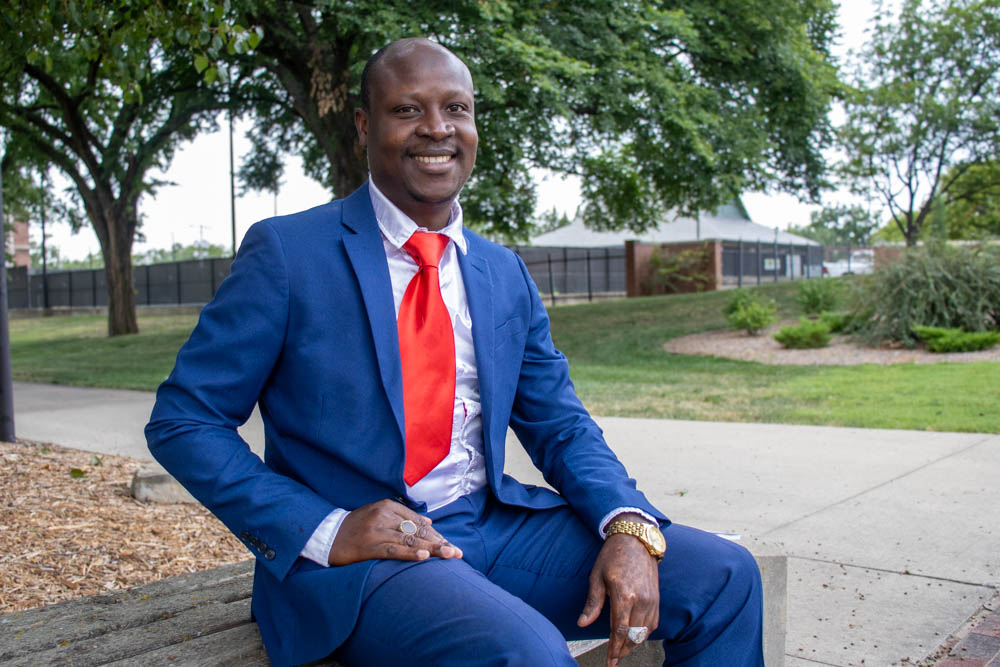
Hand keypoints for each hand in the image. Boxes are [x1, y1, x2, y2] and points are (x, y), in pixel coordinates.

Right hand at [328, 498, 462, 565]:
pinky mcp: (369, 545)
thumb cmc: (356, 527)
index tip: (450, 545)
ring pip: (410, 539)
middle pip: (418, 530)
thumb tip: (430, 524)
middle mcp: (384, 515)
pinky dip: (409, 552)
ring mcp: (376, 530)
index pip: (419, 521)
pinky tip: (423, 556)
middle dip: (439, 542)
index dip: (436, 535)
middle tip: (457, 553)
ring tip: (449, 555)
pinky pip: (393, 549)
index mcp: (388, 506)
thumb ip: (403, 518)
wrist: (327, 535)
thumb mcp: (379, 515)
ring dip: (432, 549)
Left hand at [577, 516, 659, 666]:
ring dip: (633, 645)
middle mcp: (641, 600)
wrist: (636, 539)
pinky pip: (653, 624)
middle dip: (623, 650)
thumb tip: (582, 624)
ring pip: (644, 633)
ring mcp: (652, 600)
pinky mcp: (657, 598)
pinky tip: (635, 638)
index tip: (609, 661)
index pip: (620, 630)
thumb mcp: (597, 577)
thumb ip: (593, 603)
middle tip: (613, 660)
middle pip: (633, 636)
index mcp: (624, 595)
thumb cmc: (613, 555)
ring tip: (622, 651)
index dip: (614, 648)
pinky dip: (644, 635)